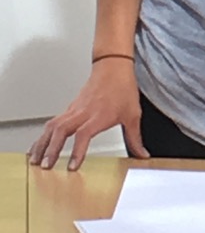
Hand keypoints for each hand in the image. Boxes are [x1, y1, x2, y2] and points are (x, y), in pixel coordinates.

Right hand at [28, 59, 149, 170]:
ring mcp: (74, 109)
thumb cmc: (122, 87)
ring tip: (35, 161)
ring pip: (53, 126)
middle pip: (62, 130)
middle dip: (52, 149)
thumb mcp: (133, 114)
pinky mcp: (70, 108)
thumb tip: (142, 154)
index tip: (72, 166)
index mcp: (100, 115)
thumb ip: (135, 138)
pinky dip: (43, 136)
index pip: (84, 134)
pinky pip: (52, 122)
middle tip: (46, 166)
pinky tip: (37, 147)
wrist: (113, 66)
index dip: (77, 151)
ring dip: (43, 143)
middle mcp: (84, 112)